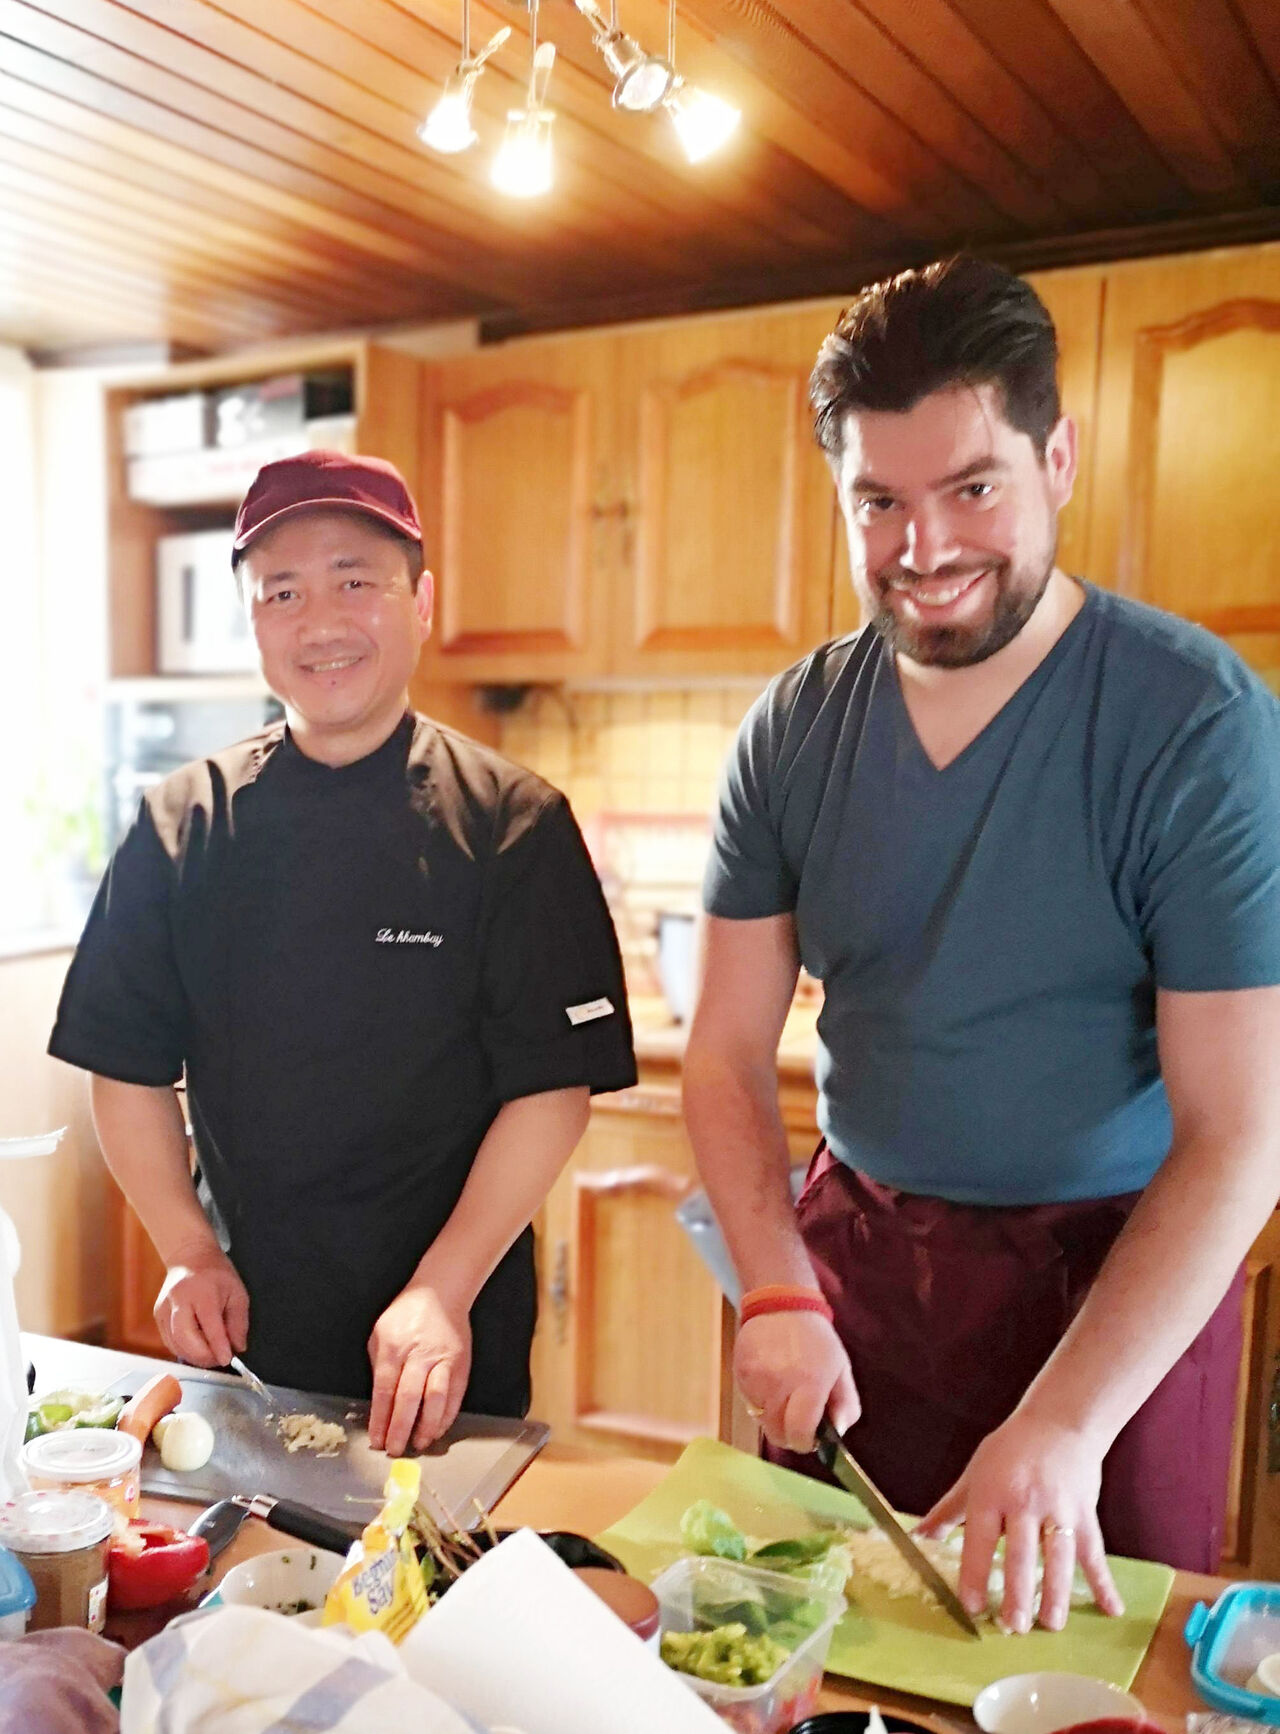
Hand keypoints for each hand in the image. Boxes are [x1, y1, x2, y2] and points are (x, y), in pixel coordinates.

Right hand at [154, 1250, 248, 1368]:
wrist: (188, 1256)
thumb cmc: (215, 1273)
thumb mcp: (237, 1293)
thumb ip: (239, 1322)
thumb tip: (238, 1346)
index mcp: (202, 1292)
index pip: (209, 1326)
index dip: (218, 1346)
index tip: (227, 1359)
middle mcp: (179, 1301)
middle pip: (186, 1339)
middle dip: (204, 1356)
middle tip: (219, 1359)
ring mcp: (165, 1309)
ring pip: (175, 1344)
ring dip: (194, 1356)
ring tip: (211, 1353)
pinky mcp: (158, 1316)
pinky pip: (169, 1342)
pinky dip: (183, 1350)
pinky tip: (197, 1347)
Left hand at [367, 1284, 471, 1455]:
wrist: (442, 1292)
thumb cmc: (407, 1312)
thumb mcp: (380, 1332)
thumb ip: (378, 1365)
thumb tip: (380, 1401)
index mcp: (394, 1348)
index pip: (384, 1391)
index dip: (380, 1419)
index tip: (376, 1440)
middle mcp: (419, 1355)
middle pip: (409, 1399)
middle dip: (401, 1428)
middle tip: (395, 1449)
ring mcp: (443, 1360)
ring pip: (436, 1399)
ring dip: (427, 1426)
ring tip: (418, 1443)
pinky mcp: (460, 1363)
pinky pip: (455, 1396)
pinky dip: (447, 1416)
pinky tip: (437, 1429)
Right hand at [735, 1311, 860, 1452]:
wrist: (781, 1304)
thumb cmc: (816, 1340)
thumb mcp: (841, 1368)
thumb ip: (846, 1405)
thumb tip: (837, 1433)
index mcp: (810, 1383)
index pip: (799, 1433)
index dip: (804, 1442)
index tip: (809, 1437)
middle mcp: (779, 1383)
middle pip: (776, 1433)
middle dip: (788, 1433)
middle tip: (796, 1419)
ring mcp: (756, 1378)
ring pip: (761, 1419)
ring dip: (773, 1415)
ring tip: (783, 1392)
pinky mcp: (739, 1372)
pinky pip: (749, 1401)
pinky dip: (759, 1399)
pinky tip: (770, 1379)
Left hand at [917, 1411, 1124, 1631]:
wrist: (1059, 1421)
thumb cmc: (1010, 1450)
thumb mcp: (974, 1474)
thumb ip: (949, 1511)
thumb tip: (918, 1537)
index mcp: (992, 1492)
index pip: (980, 1537)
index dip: (975, 1571)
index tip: (972, 1606)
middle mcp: (1024, 1502)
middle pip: (1021, 1551)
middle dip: (1019, 1591)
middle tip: (1014, 1626)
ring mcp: (1058, 1509)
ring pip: (1058, 1556)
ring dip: (1056, 1592)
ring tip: (1051, 1624)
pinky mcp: (1085, 1515)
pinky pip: (1094, 1553)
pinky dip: (1104, 1582)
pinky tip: (1110, 1608)